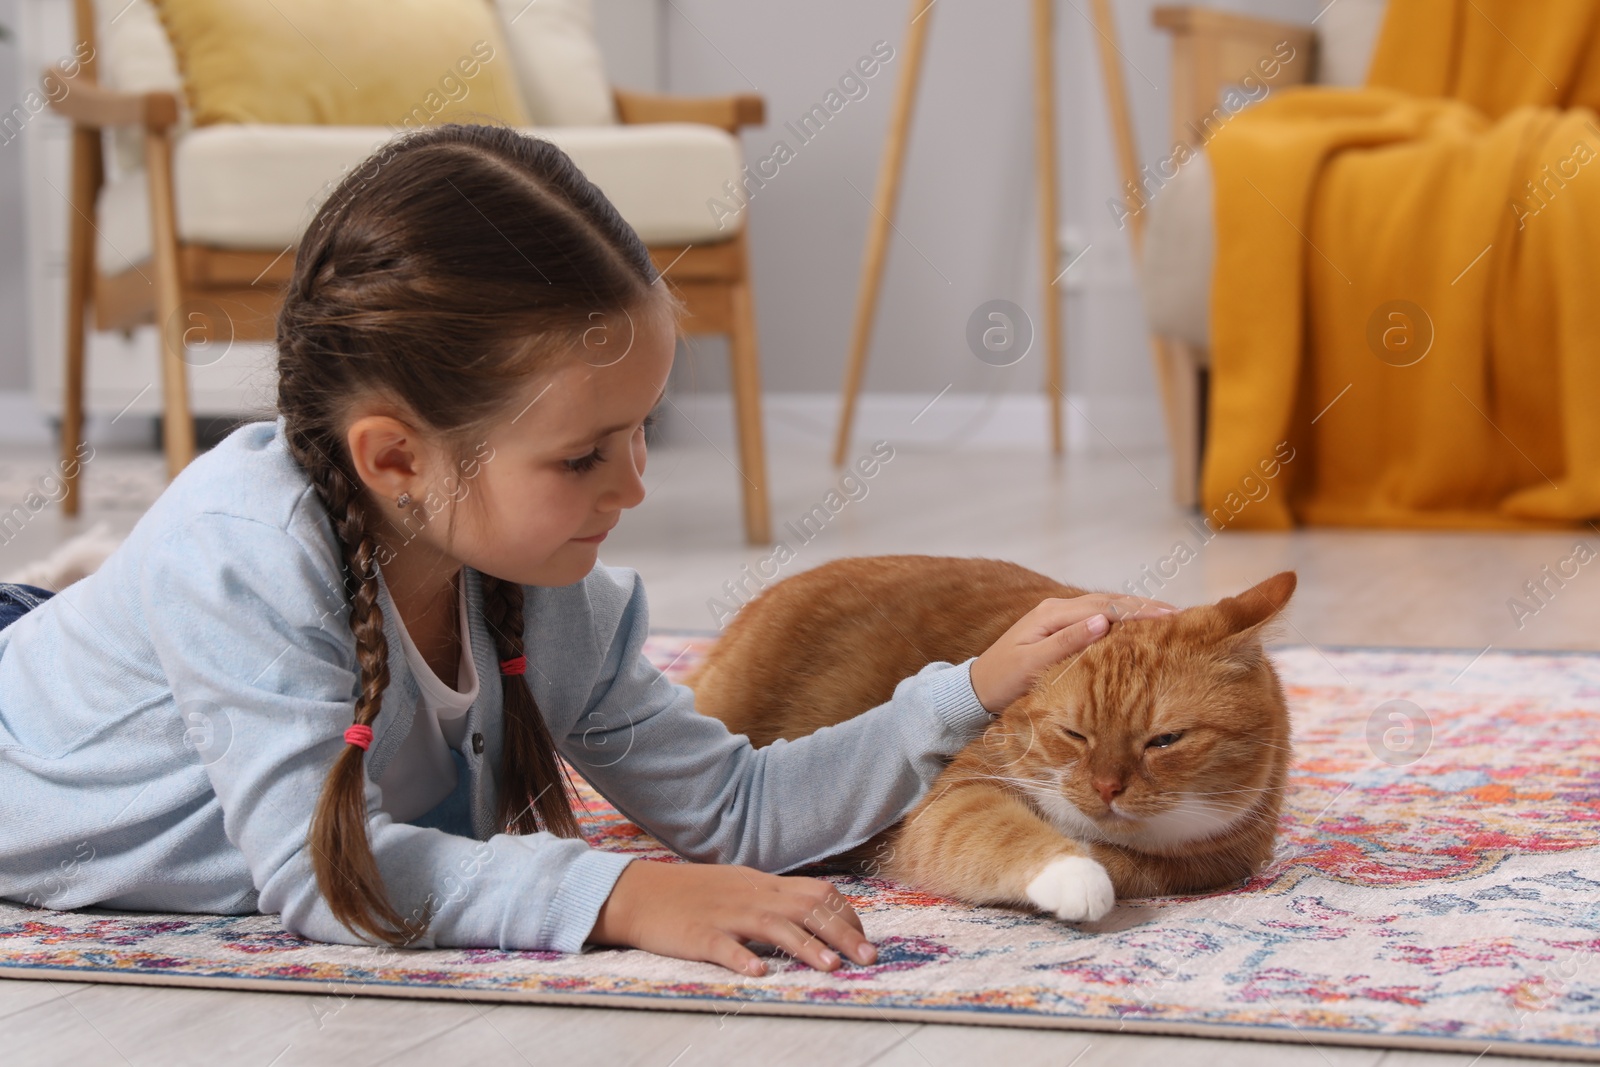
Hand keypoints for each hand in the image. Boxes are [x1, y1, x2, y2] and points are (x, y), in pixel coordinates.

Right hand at [588, 860, 875, 975]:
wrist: (638, 892)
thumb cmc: (690, 894)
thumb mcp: (738, 886)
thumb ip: (773, 897)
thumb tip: (812, 910)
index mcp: (761, 884)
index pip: (816, 893)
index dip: (844, 916)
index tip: (862, 938)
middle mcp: (749, 896)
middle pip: (804, 908)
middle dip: (842, 932)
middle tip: (867, 958)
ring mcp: (723, 914)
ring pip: (772, 926)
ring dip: (804, 946)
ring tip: (830, 966)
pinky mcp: (697, 934)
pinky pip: (722, 946)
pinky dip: (742, 957)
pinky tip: (758, 972)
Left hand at [968, 593, 1175, 712]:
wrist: (978, 688)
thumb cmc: (1003, 681)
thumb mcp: (1031, 665)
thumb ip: (1066, 643)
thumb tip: (1102, 622)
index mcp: (1051, 614)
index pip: (1104, 607)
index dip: (1138, 612)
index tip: (1169, 618)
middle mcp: (1058, 609)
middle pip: (1110, 602)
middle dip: (1145, 606)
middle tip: (1182, 615)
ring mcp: (1060, 616)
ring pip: (1107, 607)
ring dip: (1138, 610)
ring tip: (1172, 616)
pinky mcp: (1063, 628)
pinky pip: (1100, 618)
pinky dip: (1124, 619)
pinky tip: (1142, 626)